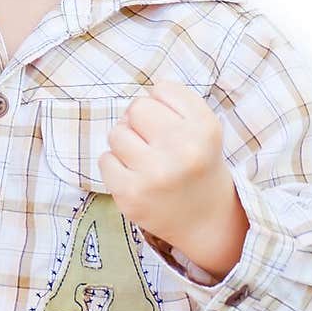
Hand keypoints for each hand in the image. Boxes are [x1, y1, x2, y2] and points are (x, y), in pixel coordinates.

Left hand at [97, 80, 248, 280]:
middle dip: (140, 123)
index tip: (172, 125)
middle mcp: (183, 149)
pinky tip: (136, 177)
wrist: (206, 221)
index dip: (163, 106)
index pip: (162, 89)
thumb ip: (175, 99)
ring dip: (126, 144)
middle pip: (136, 108)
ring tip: (147, 162)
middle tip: (155, 144)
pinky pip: (105, 159)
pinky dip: (116, 166)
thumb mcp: (203, 126)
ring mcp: (155, 173)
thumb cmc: (198, 164)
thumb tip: (134, 102)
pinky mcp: (131, 194)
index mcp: (203, 127)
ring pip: (117, 133)